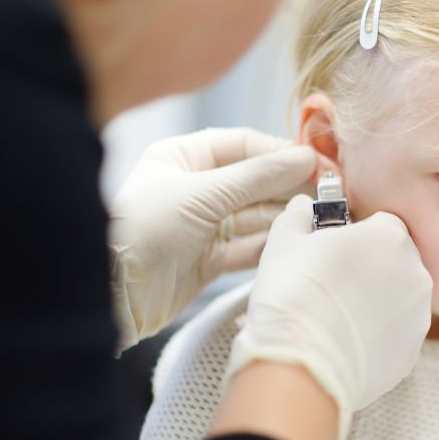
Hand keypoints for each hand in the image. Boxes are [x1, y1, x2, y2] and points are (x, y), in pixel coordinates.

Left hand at [109, 128, 315, 350]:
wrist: (110, 294)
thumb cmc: (143, 230)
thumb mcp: (201, 195)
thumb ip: (257, 177)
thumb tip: (305, 157)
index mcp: (182, 157)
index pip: (243, 145)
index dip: (281, 152)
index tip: (317, 163)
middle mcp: (193, 187)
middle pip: (254, 181)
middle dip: (289, 187)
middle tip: (328, 192)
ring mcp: (202, 226)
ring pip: (255, 216)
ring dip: (284, 217)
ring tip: (318, 218)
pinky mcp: (208, 261)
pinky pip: (248, 248)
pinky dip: (271, 246)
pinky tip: (295, 244)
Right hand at [227, 195, 432, 439]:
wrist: (301, 366)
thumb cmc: (292, 294)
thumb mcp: (285, 240)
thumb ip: (299, 214)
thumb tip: (302, 206)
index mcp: (391, 236)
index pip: (382, 223)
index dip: (357, 234)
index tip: (334, 248)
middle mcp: (416, 272)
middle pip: (396, 260)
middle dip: (371, 267)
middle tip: (333, 281)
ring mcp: (418, 315)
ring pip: (399, 297)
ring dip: (376, 300)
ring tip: (337, 314)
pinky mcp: (412, 351)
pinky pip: (396, 332)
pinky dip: (378, 333)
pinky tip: (346, 340)